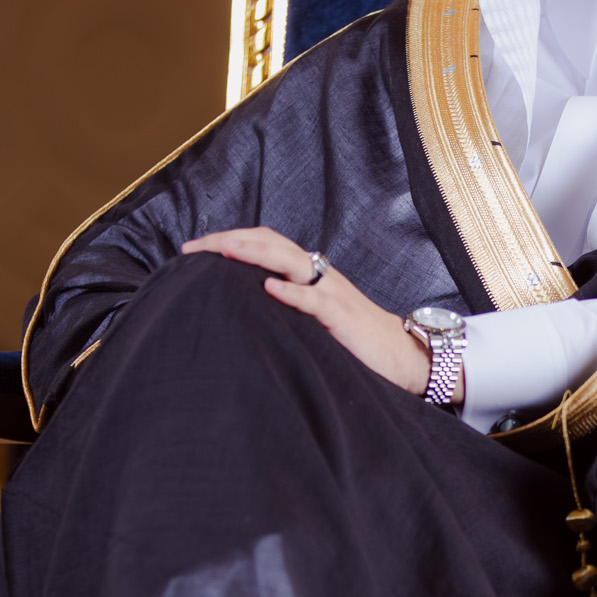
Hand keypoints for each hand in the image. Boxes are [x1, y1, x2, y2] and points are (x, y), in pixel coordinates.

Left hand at [181, 227, 446, 397]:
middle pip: (271, 242)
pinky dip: (292, 292)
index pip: (265, 243)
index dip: (231, 240)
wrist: (403, 356)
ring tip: (223, 250)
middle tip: (192, 249)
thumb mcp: (315, 319)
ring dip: (254, 253)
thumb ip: (287, 307)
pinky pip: (317, 299)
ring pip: (290, 261)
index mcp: (309, 274)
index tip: (194, 250)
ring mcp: (332, 292)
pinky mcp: (344, 316)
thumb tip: (244, 306)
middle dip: (229, 241)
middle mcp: (319, 275)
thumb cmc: (356, 342)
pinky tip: (268, 288)